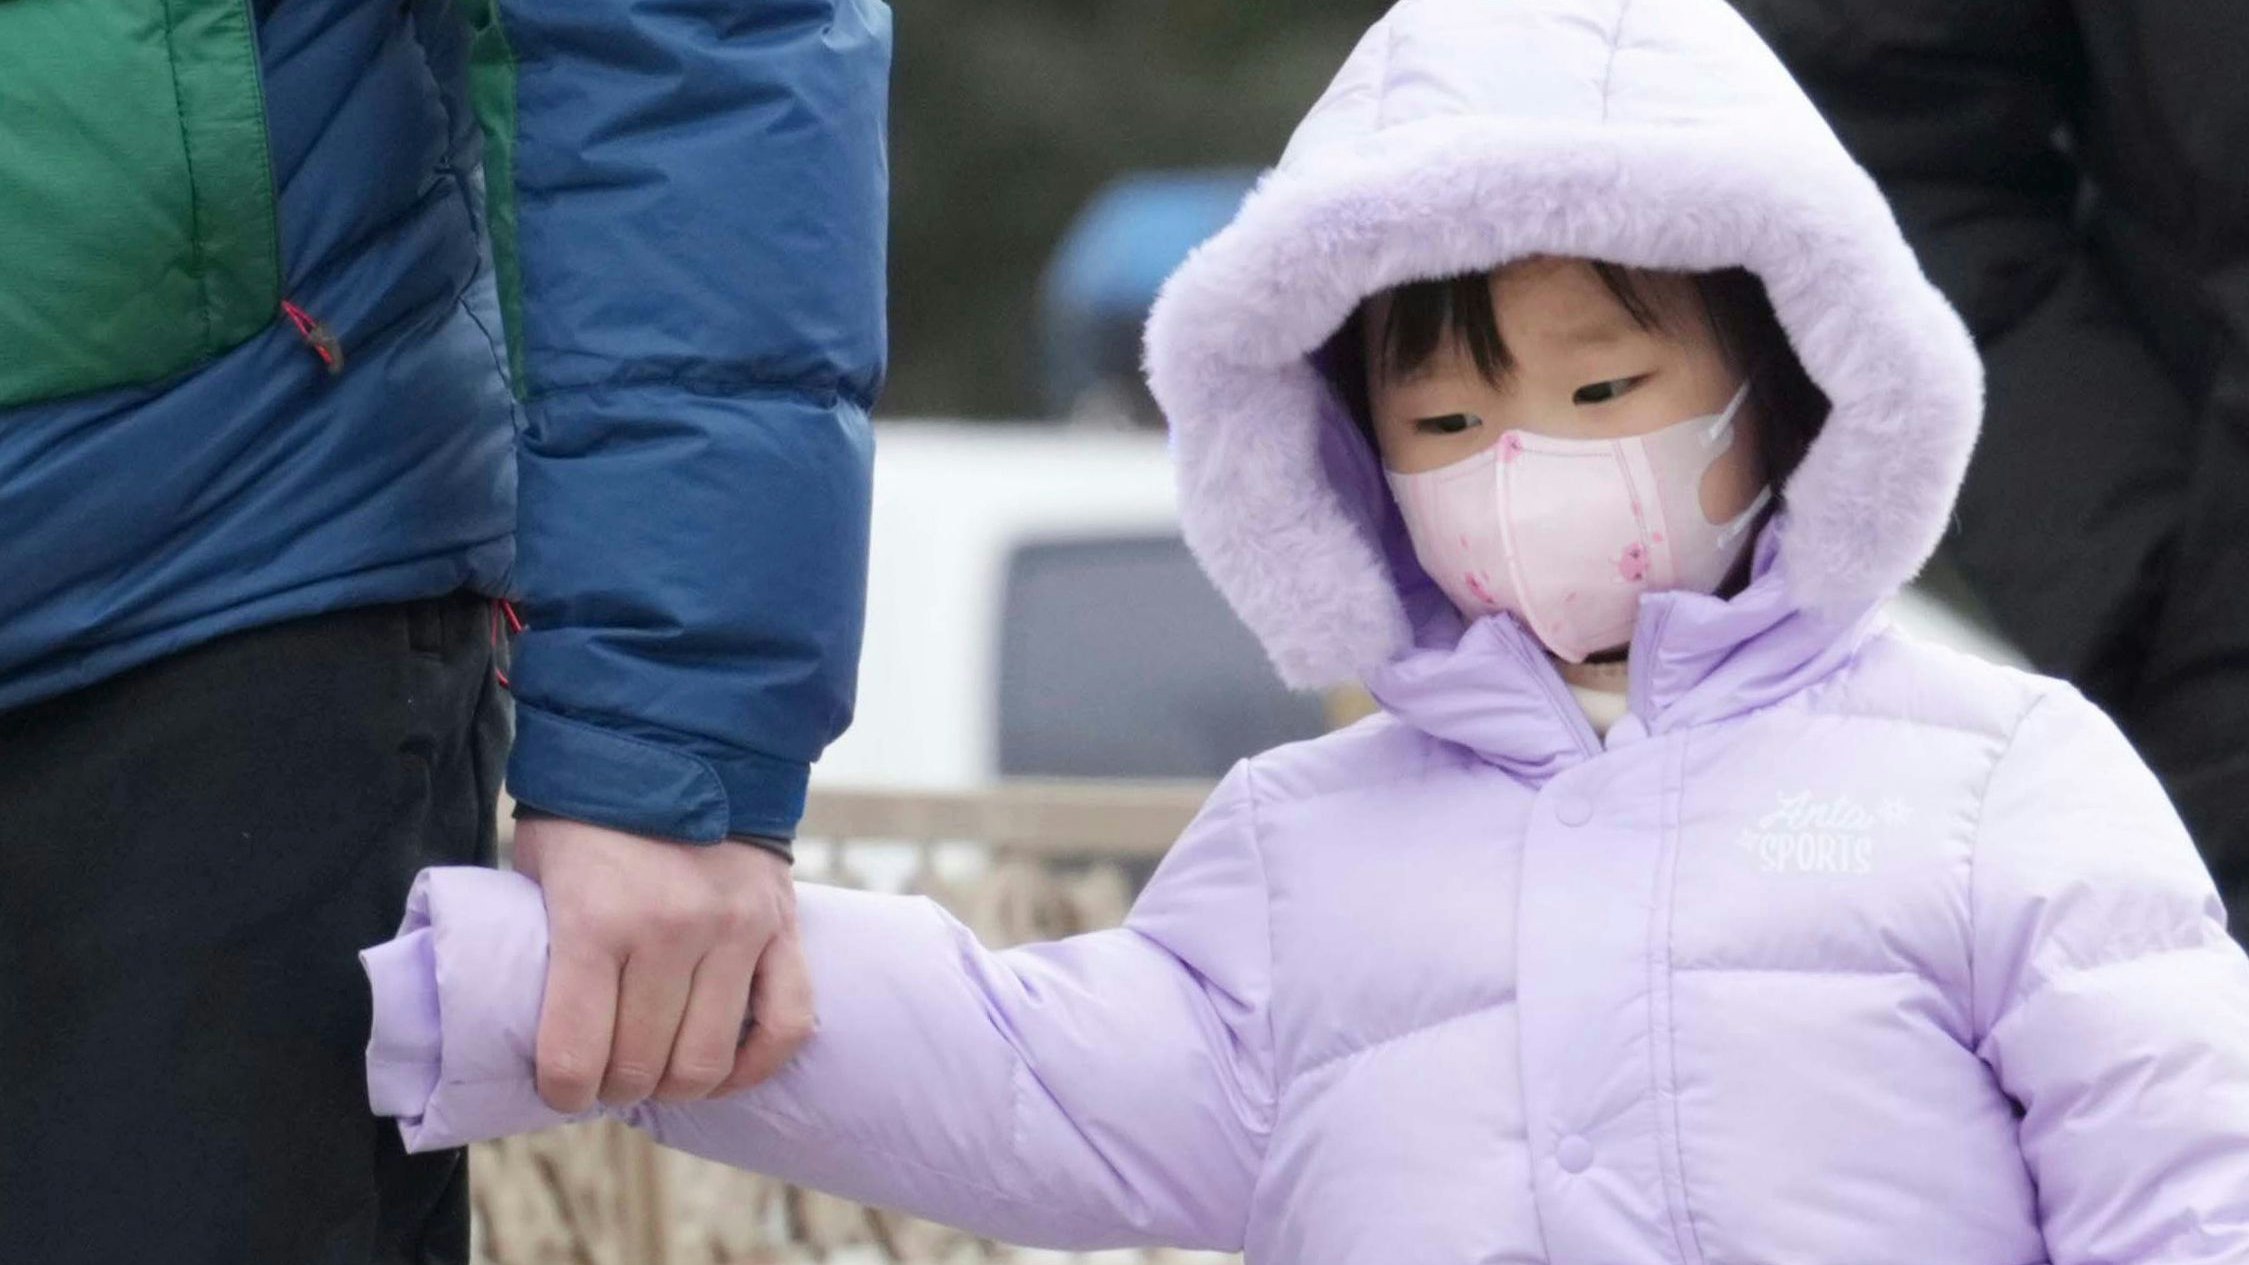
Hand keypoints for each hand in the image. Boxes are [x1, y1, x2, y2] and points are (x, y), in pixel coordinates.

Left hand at [513, 817, 814, 1112]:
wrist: (676, 743)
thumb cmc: (591, 817)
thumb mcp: (542, 872)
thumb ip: (544, 946)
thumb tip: (532, 1030)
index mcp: (595, 920)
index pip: (575, 1056)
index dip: (563, 1091)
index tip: (563, 1089)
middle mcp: (670, 929)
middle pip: (641, 1065)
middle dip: (616, 1087)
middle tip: (607, 1075)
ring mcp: (734, 929)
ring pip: (707, 1059)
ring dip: (677, 1083)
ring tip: (659, 1068)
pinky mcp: (781, 926)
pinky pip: (787, 1023)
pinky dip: (755, 1064)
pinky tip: (726, 1070)